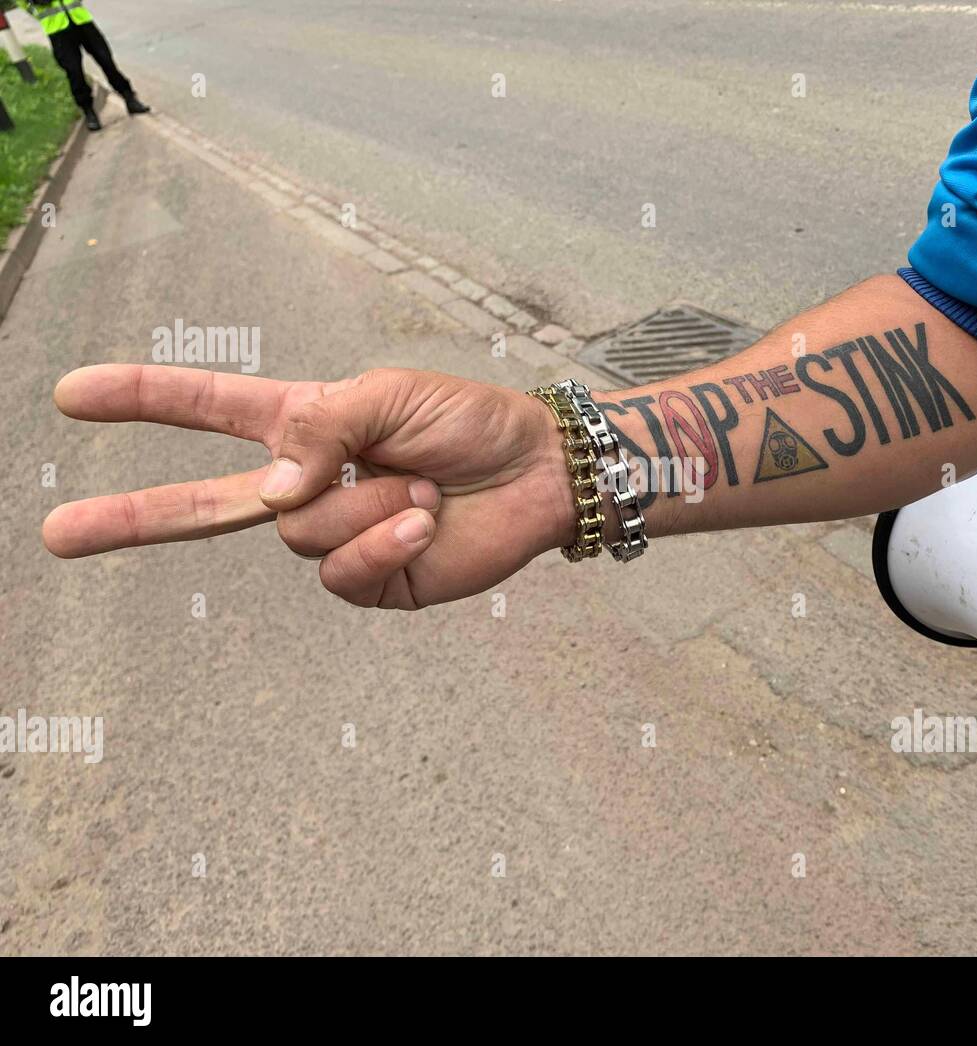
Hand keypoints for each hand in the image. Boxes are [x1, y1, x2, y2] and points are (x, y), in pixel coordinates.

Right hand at [42, 365, 573, 607]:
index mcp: (306, 427)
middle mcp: (310, 486)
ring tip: (419, 483)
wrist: (537, 472)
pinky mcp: (371, 581)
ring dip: (368, 500)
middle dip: (131, 516)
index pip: (210, 410)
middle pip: (203, 505)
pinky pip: (342, 571)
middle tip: (57, 533)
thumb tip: (268, 494)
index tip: (72, 397)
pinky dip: (384, 541)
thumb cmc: (470, 423)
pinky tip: (422, 521)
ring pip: (301, 531)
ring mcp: (337, 538)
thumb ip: (318, 430)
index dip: (144, 401)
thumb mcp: (387, 396)